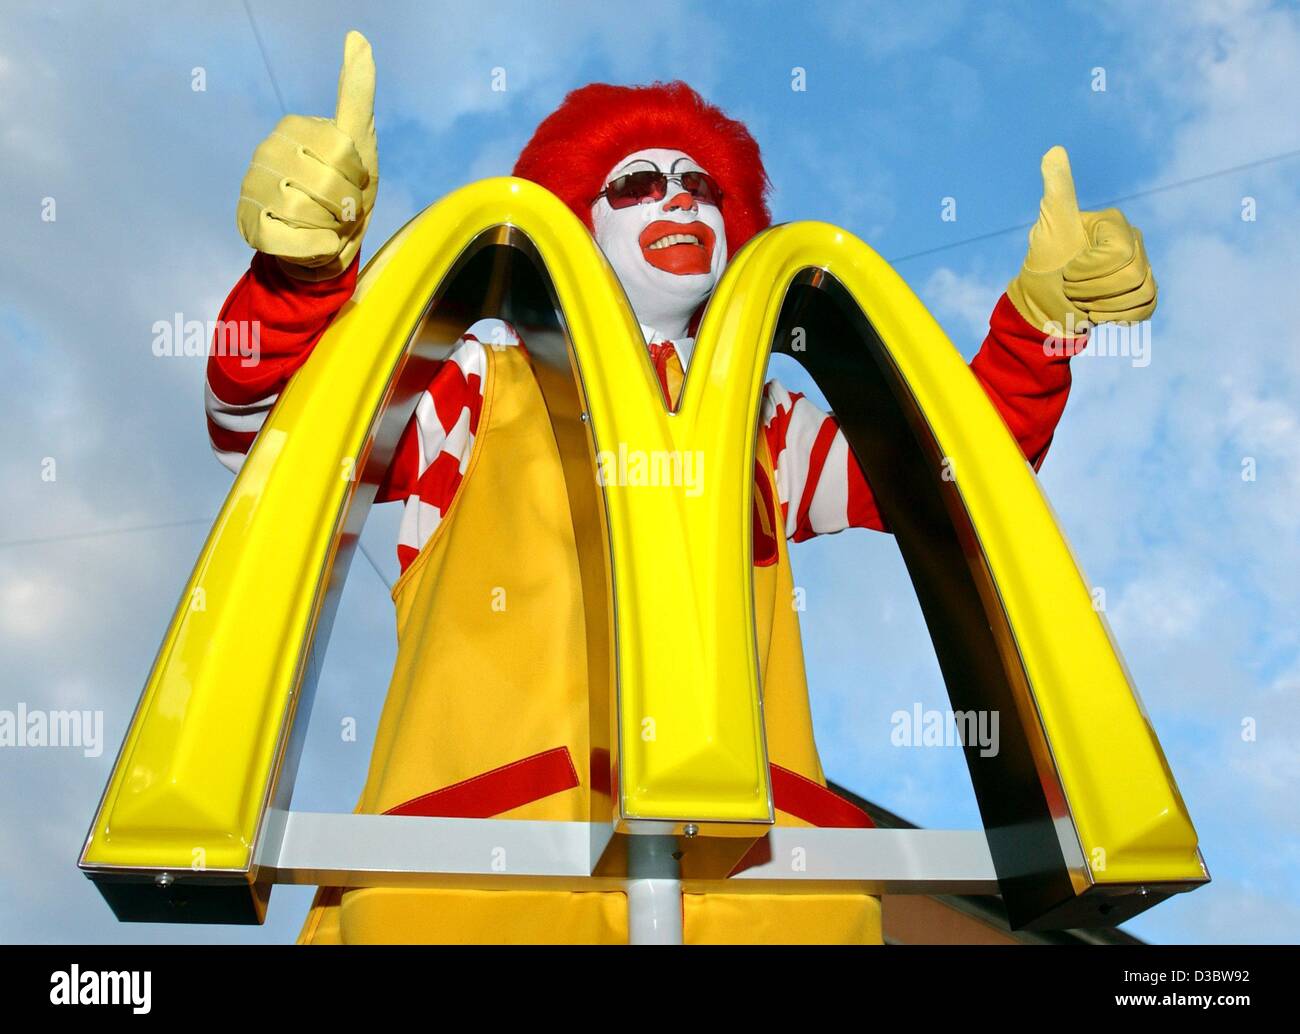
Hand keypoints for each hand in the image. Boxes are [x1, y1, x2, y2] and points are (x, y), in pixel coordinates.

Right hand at [236, 30, 377, 280]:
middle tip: (342, 209)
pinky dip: (315, 247)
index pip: (341, 151)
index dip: (358, 176)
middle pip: (325, 182)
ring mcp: (253, 189)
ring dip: (331, 226)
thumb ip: (356, 92)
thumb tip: (358, 36)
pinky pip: (290, 239)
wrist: (328, 245)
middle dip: (347, 204)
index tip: (355, 181)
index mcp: (293, 128)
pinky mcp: (249, 226)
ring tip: (327, 224)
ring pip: (304, 211)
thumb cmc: (347, 189)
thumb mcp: (359, 139)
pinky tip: (318, 242)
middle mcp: (266, 153)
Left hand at [1007, 146, 1156, 333]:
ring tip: (1084, 299)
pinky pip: (1146, 307)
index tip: (1068, 270)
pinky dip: (1118, 317)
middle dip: (1093, 289)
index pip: (1118, 253)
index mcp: (1114, 223)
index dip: (1089, 270)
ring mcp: (1142, 266)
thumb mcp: (1049, 228)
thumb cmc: (1044, 266)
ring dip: (1103, 305)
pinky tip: (1098, 311)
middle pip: (1131, 273)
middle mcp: (1134, 240)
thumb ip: (1057, 191)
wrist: (1043, 308)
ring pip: (1140, 291)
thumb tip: (1053, 150)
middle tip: (1072, 287)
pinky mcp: (1143, 292)